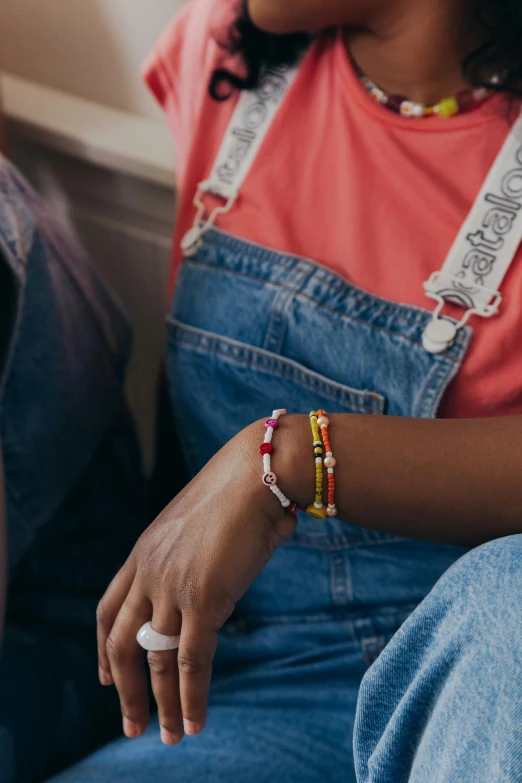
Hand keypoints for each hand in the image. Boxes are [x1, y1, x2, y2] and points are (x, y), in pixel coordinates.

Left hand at [96, 419, 297, 744]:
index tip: (106, 675)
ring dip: (160, 703)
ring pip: (156, 660)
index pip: (108, 608)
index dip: (105, 647)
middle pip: (121, 641)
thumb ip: (192, 558)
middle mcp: (149, 571)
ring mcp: (172, 586)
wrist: (259, 473)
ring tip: (168, 735)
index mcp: (144, 551)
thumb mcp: (200, 525)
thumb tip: (209, 584)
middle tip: (130, 722)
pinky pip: (190, 661)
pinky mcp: (203, 599)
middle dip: (125, 688)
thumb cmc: (240, 491)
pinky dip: (190, 697)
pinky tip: (193, 722)